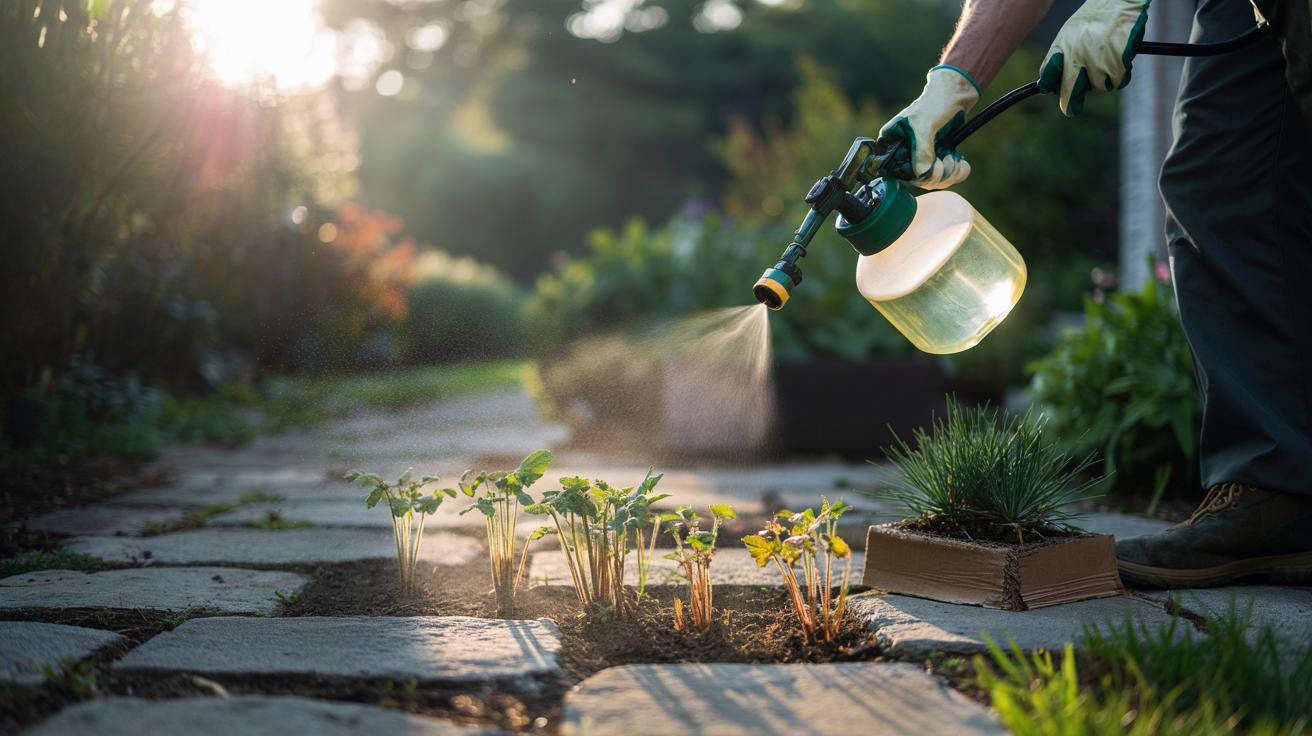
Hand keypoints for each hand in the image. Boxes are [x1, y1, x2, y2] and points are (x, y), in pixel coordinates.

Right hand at [878, 65, 980, 189]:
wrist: (957, 93)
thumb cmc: (935, 103)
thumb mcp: (924, 126)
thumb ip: (921, 151)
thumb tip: (922, 175)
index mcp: (891, 142)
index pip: (894, 170)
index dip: (912, 176)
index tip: (927, 172)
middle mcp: (904, 152)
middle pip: (916, 179)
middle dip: (935, 175)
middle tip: (946, 162)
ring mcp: (921, 156)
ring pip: (932, 180)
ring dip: (948, 173)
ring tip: (955, 158)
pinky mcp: (937, 158)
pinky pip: (944, 176)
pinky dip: (955, 172)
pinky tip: (961, 162)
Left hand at [1040, 0, 1150, 115]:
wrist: (1118, 1)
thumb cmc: (1094, 18)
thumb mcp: (1069, 33)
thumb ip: (1060, 55)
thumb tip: (1048, 82)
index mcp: (1063, 48)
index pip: (1049, 73)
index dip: (1049, 85)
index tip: (1049, 91)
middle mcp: (1078, 57)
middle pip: (1071, 91)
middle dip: (1070, 103)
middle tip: (1070, 110)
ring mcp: (1097, 61)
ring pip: (1099, 86)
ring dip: (1104, 79)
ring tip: (1107, 58)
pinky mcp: (1116, 63)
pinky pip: (1118, 82)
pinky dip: (1121, 75)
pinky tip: (1120, 60)